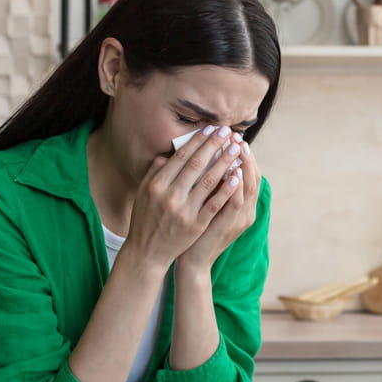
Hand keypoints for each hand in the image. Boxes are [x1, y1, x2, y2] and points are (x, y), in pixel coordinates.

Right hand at [124, 127, 244, 269]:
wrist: (147, 252)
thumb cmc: (145, 219)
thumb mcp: (143, 193)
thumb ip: (155, 172)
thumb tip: (170, 153)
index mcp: (156, 184)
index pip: (181, 157)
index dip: (198, 141)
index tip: (211, 128)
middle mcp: (170, 195)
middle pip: (197, 165)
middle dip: (214, 145)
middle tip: (228, 131)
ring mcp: (184, 211)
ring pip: (209, 181)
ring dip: (225, 162)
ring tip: (237, 148)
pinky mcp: (196, 225)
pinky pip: (215, 203)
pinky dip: (227, 189)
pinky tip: (238, 175)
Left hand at [177, 137, 260, 273]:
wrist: (193, 260)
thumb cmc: (196, 231)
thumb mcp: (207, 205)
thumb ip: (210, 186)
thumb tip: (205, 159)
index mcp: (241, 206)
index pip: (249, 176)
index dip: (245, 157)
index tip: (237, 138)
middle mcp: (246, 211)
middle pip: (253, 178)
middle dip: (247, 156)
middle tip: (239, 137)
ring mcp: (240, 219)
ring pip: (249, 187)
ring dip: (244, 165)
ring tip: (238, 147)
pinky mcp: (230, 225)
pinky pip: (236, 201)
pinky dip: (237, 185)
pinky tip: (233, 170)